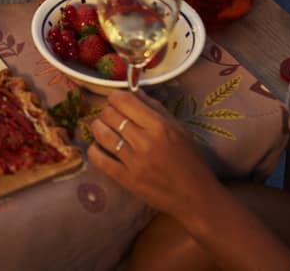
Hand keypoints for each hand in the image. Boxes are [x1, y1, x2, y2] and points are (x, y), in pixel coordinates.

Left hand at [87, 90, 220, 218]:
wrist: (195, 197)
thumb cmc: (190, 160)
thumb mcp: (179, 129)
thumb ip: (155, 108)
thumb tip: (134, 91)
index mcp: (159, 126)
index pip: (123, 100)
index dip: (115, 97)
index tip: (117, 102)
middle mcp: (144, 141)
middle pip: (108, 114)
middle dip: (106, 112)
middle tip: (111, 117)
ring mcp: (133, 162)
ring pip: (100, 133)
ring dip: (97, 127)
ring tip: (103, 129)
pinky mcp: (125, 180)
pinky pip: (98, 159)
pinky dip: (94, 150)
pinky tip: (100, 148)